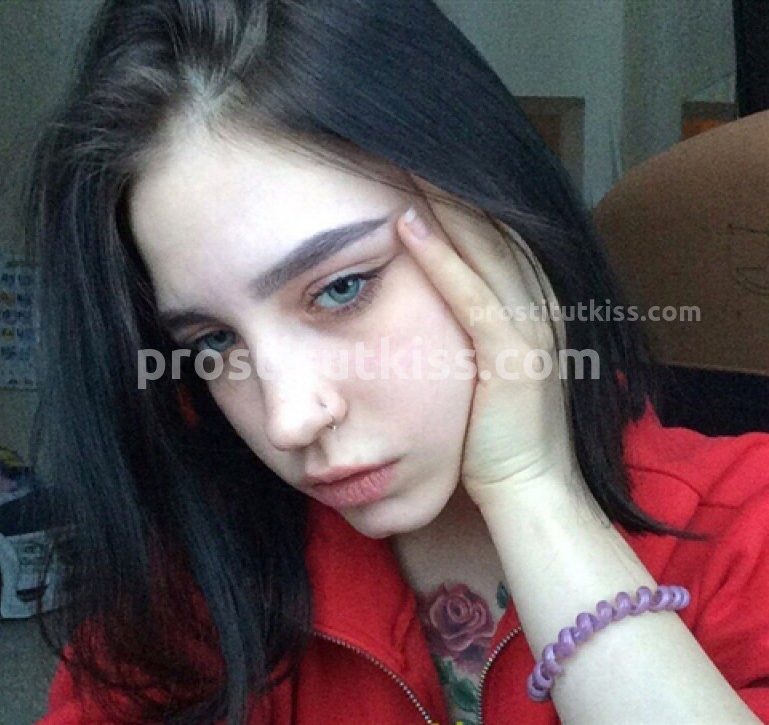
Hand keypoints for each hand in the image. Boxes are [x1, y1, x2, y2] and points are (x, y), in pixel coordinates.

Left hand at [396, 180, 576, 505]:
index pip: (500, 235)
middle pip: (494, 229)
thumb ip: (478, 326)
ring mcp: (531, 328)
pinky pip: (472, 296)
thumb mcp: (494, 367)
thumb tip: (439, 297)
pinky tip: (409, 227)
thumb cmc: (501, 434)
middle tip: (408, 148)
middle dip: (451, 187)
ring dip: (443, 206)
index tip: (421, 166)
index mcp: (537, 305)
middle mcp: (541, 306)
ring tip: (404, 165)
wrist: (530, 488)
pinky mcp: (512, 355)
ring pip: (485, 250)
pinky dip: (441, 259)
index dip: (463, 197)